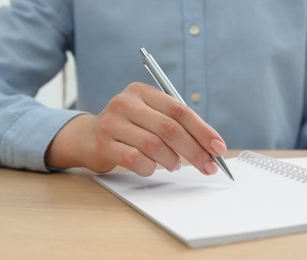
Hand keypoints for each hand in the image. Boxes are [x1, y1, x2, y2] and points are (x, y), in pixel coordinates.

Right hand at [45, 82, 226, 175]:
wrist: (87, 137)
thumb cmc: (129, 128)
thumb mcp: (149, 117)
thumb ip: (175, 124)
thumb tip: (209, 146)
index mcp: (142, 92)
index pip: (179, 110)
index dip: (202, 130)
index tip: (218, 148)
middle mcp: (126, 103)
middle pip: (169, 128)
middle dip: (194, 150)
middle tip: (208, 166)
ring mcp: (112, 122)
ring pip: (154, 145)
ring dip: (171, 160)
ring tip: (174, 165)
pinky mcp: (104, 144)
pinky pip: (136, 159)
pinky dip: (150, 168)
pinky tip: (151, 168)